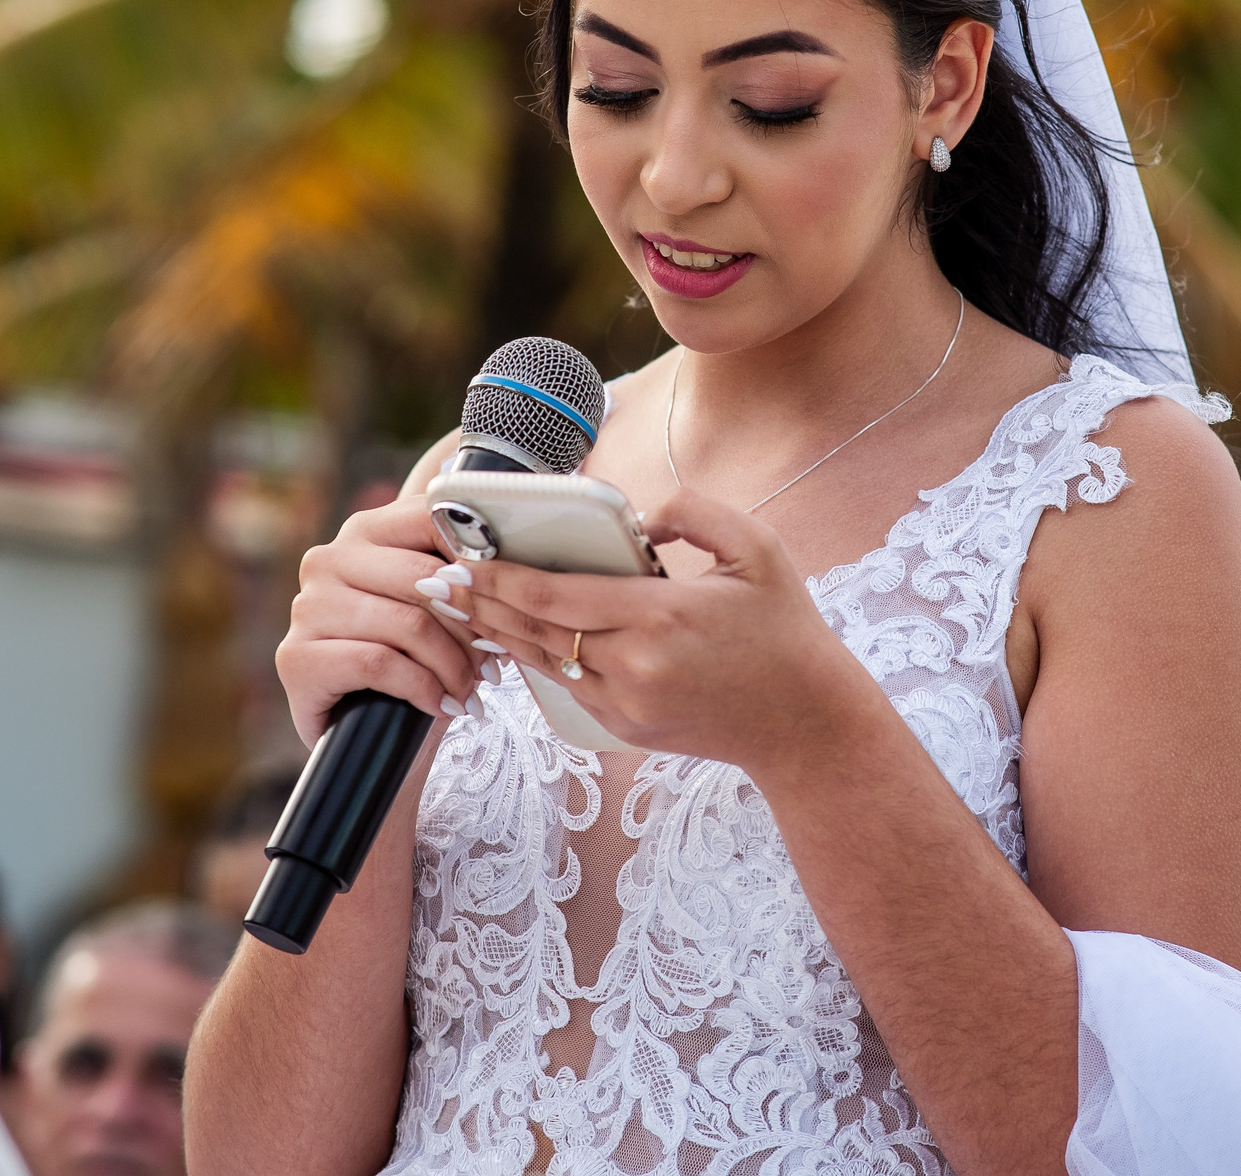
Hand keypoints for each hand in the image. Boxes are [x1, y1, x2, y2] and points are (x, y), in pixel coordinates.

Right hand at [276, 489, 483, 745]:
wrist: (364, 732)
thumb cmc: (410, 657)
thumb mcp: (437, 605)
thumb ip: (458, 565)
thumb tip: (511, 550)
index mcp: (363, 531)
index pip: (431, 518)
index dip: (477, 557)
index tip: (507, 595)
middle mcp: (327, 560)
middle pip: (424, 578)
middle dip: (471, 624)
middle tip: (496, 660)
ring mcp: (307, 608)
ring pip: (407, 624)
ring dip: (453, 665)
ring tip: (473, 690)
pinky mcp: (297, 658)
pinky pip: (379, 664)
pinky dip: (424, 688)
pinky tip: (443, 705)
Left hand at [427, 488, 866, 766]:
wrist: (804, 722)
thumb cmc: (784, 627)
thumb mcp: (758, 549)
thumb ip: (696, 513)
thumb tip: (641, 512)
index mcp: (661, 616)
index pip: (556, 596)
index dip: (502, 577)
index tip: (464, 555)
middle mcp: (634, 665)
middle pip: (535, 631)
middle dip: (482, 603)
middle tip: (436, 578)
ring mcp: (627, 704)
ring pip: (544, 663)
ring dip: (498, 633)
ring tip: (457, 606)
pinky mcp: (627, 728)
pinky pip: (568, 687)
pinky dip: (537, 660)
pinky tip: (512, 637)